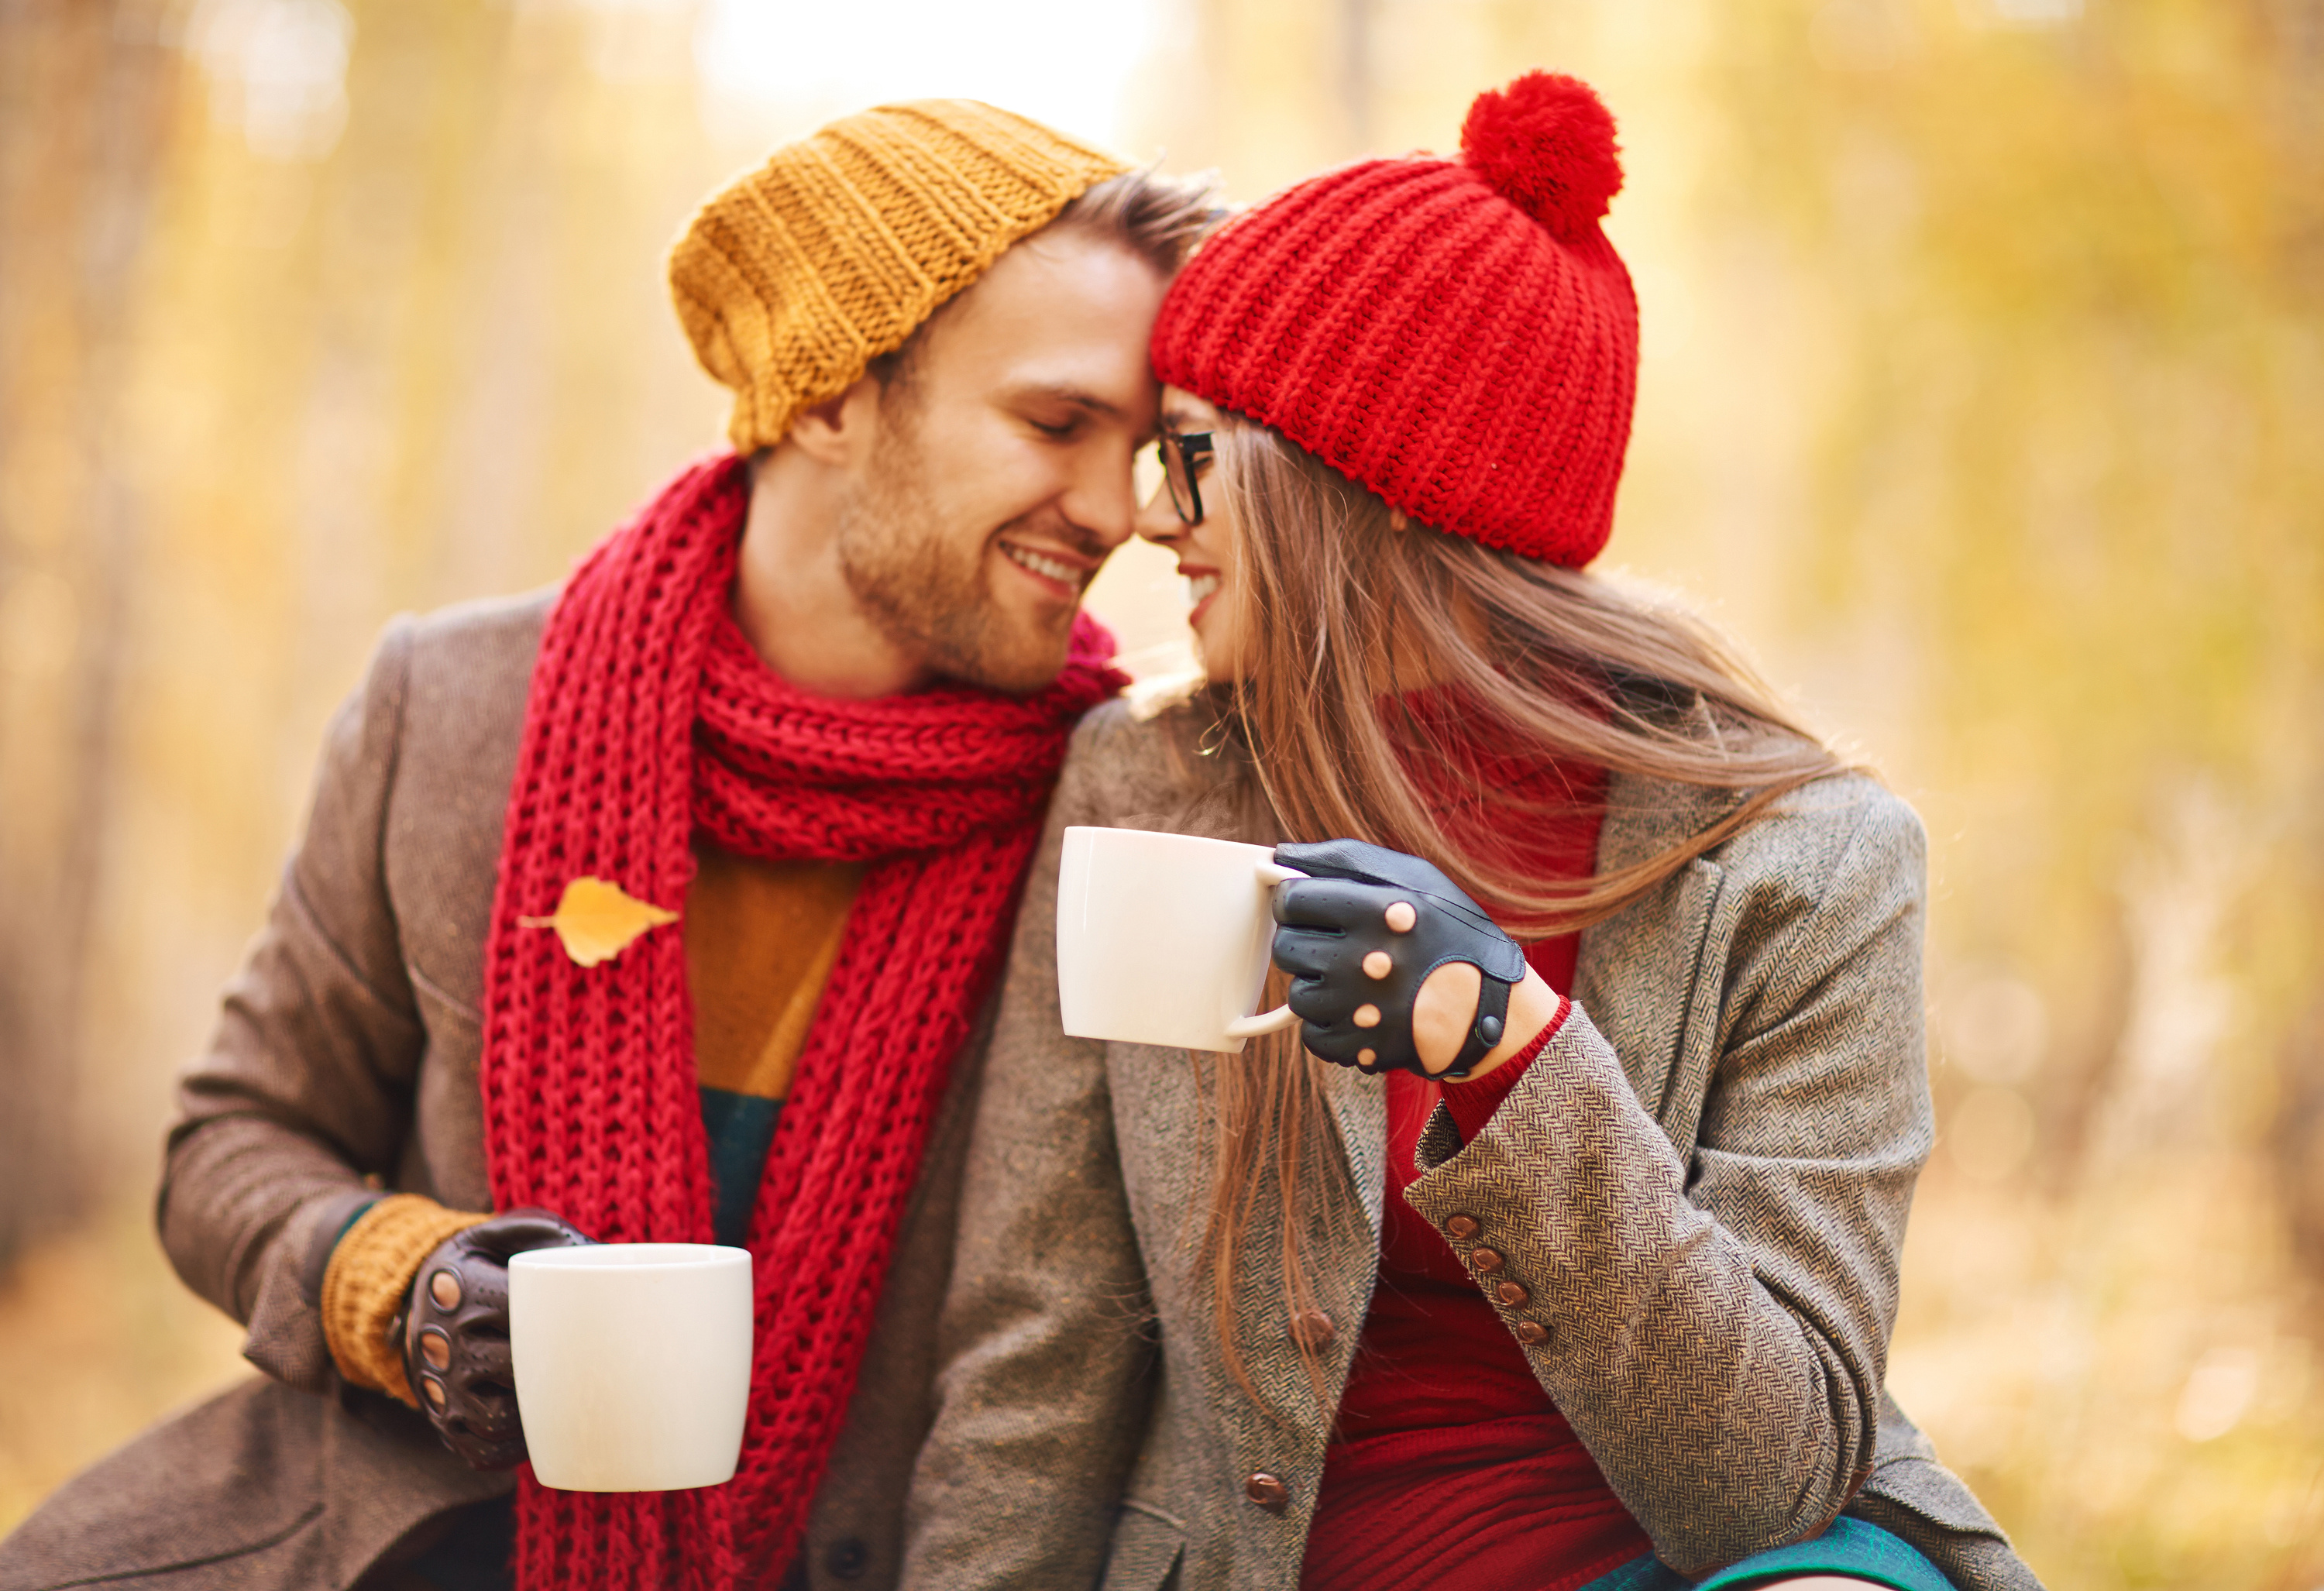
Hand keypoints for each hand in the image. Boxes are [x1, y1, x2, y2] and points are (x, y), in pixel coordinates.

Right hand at [402, 1208, 592, 1468]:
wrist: (420, 1301)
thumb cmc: (487, 1263)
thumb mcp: (506, 1234)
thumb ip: (553, 1237)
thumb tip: (612, 1261)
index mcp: (459, 1287)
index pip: (518, 1308)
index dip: (562, 1318)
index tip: (595, 1316)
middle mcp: (443, 1340)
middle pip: (514, 1367)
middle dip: (559, 1365)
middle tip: (596, 1356)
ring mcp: (440, 1388)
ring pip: (501, 1418)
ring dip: (542, 1413)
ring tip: (571, 1390)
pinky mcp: (444, 1424)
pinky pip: (486, 1452)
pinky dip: (520, 1447)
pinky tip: (544, 1424)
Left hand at [1270, 839, 1529, 1078]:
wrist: (1494, 1005)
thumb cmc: (1451, 931)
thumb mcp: (1412, 876)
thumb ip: (1342, 859)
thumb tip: (1280, 856)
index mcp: (1372, 910)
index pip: (1290, 901)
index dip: (1297, 902)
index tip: (1314, 907)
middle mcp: (1360, 960)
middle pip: (1286, 948)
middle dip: (1306, 944)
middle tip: (1341, 945)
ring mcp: (1358, 1009)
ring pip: (1297, 994)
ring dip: (1320, 987)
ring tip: (1358, 980)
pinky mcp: (1359, 1047)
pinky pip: (1313, 1035)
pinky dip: (1331, 1025)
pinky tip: (1362, 1009)